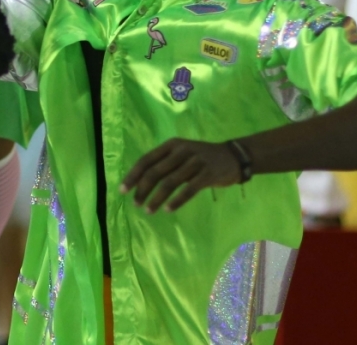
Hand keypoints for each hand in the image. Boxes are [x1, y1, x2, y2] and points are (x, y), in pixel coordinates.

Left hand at [120, 138, 244, 212]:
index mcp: (172, 145)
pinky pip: (188, 190)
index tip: (123, 190)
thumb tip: (140, 182)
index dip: (133, 176)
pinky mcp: (207, 174)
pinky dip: (176, 201)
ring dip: (156, 199)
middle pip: (155, 172)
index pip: (146, 160)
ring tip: (149, 210)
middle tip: (136, 204)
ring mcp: (195, 162)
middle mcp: (181, 151)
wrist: (233, 157)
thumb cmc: (202, 158)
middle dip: (142, 190)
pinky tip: (168, 210)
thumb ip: (164, 163)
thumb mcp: (182, 154)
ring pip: (170, 182)